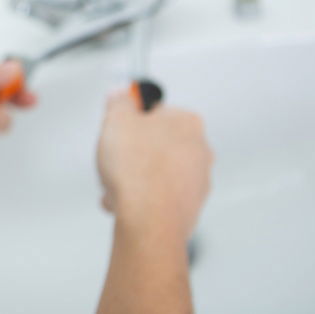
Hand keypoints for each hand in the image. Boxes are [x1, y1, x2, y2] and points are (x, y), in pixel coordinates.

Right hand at [96, 90, 212, 237]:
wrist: (149, 220)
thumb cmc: (138, 170)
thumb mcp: (116, 119)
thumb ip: (119, 101)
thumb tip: (121, 94)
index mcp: (187, 122)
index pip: (155, 110)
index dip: (130, 119)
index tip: (116, 126)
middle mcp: (200, 150)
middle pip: (156, 142)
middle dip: (132, 151)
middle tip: (114, 158)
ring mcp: (197, 181)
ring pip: (156, 171)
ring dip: (134, 176)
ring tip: (115, 185)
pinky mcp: (189, 207)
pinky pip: (159, 196)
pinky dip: (141, 198)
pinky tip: (123, 203)